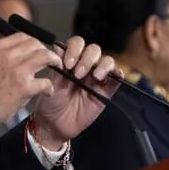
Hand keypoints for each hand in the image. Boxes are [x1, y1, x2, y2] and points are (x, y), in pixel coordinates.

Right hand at [0, 33, 60, 132]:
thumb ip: (2, 57)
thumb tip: (20, 55)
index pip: (24, 36)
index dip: (36, 43)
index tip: (40, 51)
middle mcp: (7, 55)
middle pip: (37, 44)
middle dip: (47, 51)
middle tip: (52, 61)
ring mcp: (16, 70)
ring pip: (46, 56)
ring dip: (55, 63)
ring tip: (57, 71)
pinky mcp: (23, 87)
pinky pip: (46, 82)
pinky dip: (50, 87)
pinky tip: (47, 92)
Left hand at [31, 35, 118, 149]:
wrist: (55, 125)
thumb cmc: (50, 103)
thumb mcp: (51, 83)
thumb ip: (57, 66)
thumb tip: (57, 47)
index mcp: (71, 61)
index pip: (77, 44)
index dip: (74, 49)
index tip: (67, 64)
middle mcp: (85, 66)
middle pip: (94, 50)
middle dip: (87, 58)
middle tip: (77, 73)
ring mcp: (97, 78)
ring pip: (107, 60)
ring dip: (101, 65)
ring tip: (94, 76)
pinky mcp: (106, 90)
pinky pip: (116, 78)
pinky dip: (117, 73)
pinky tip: (111, 76)